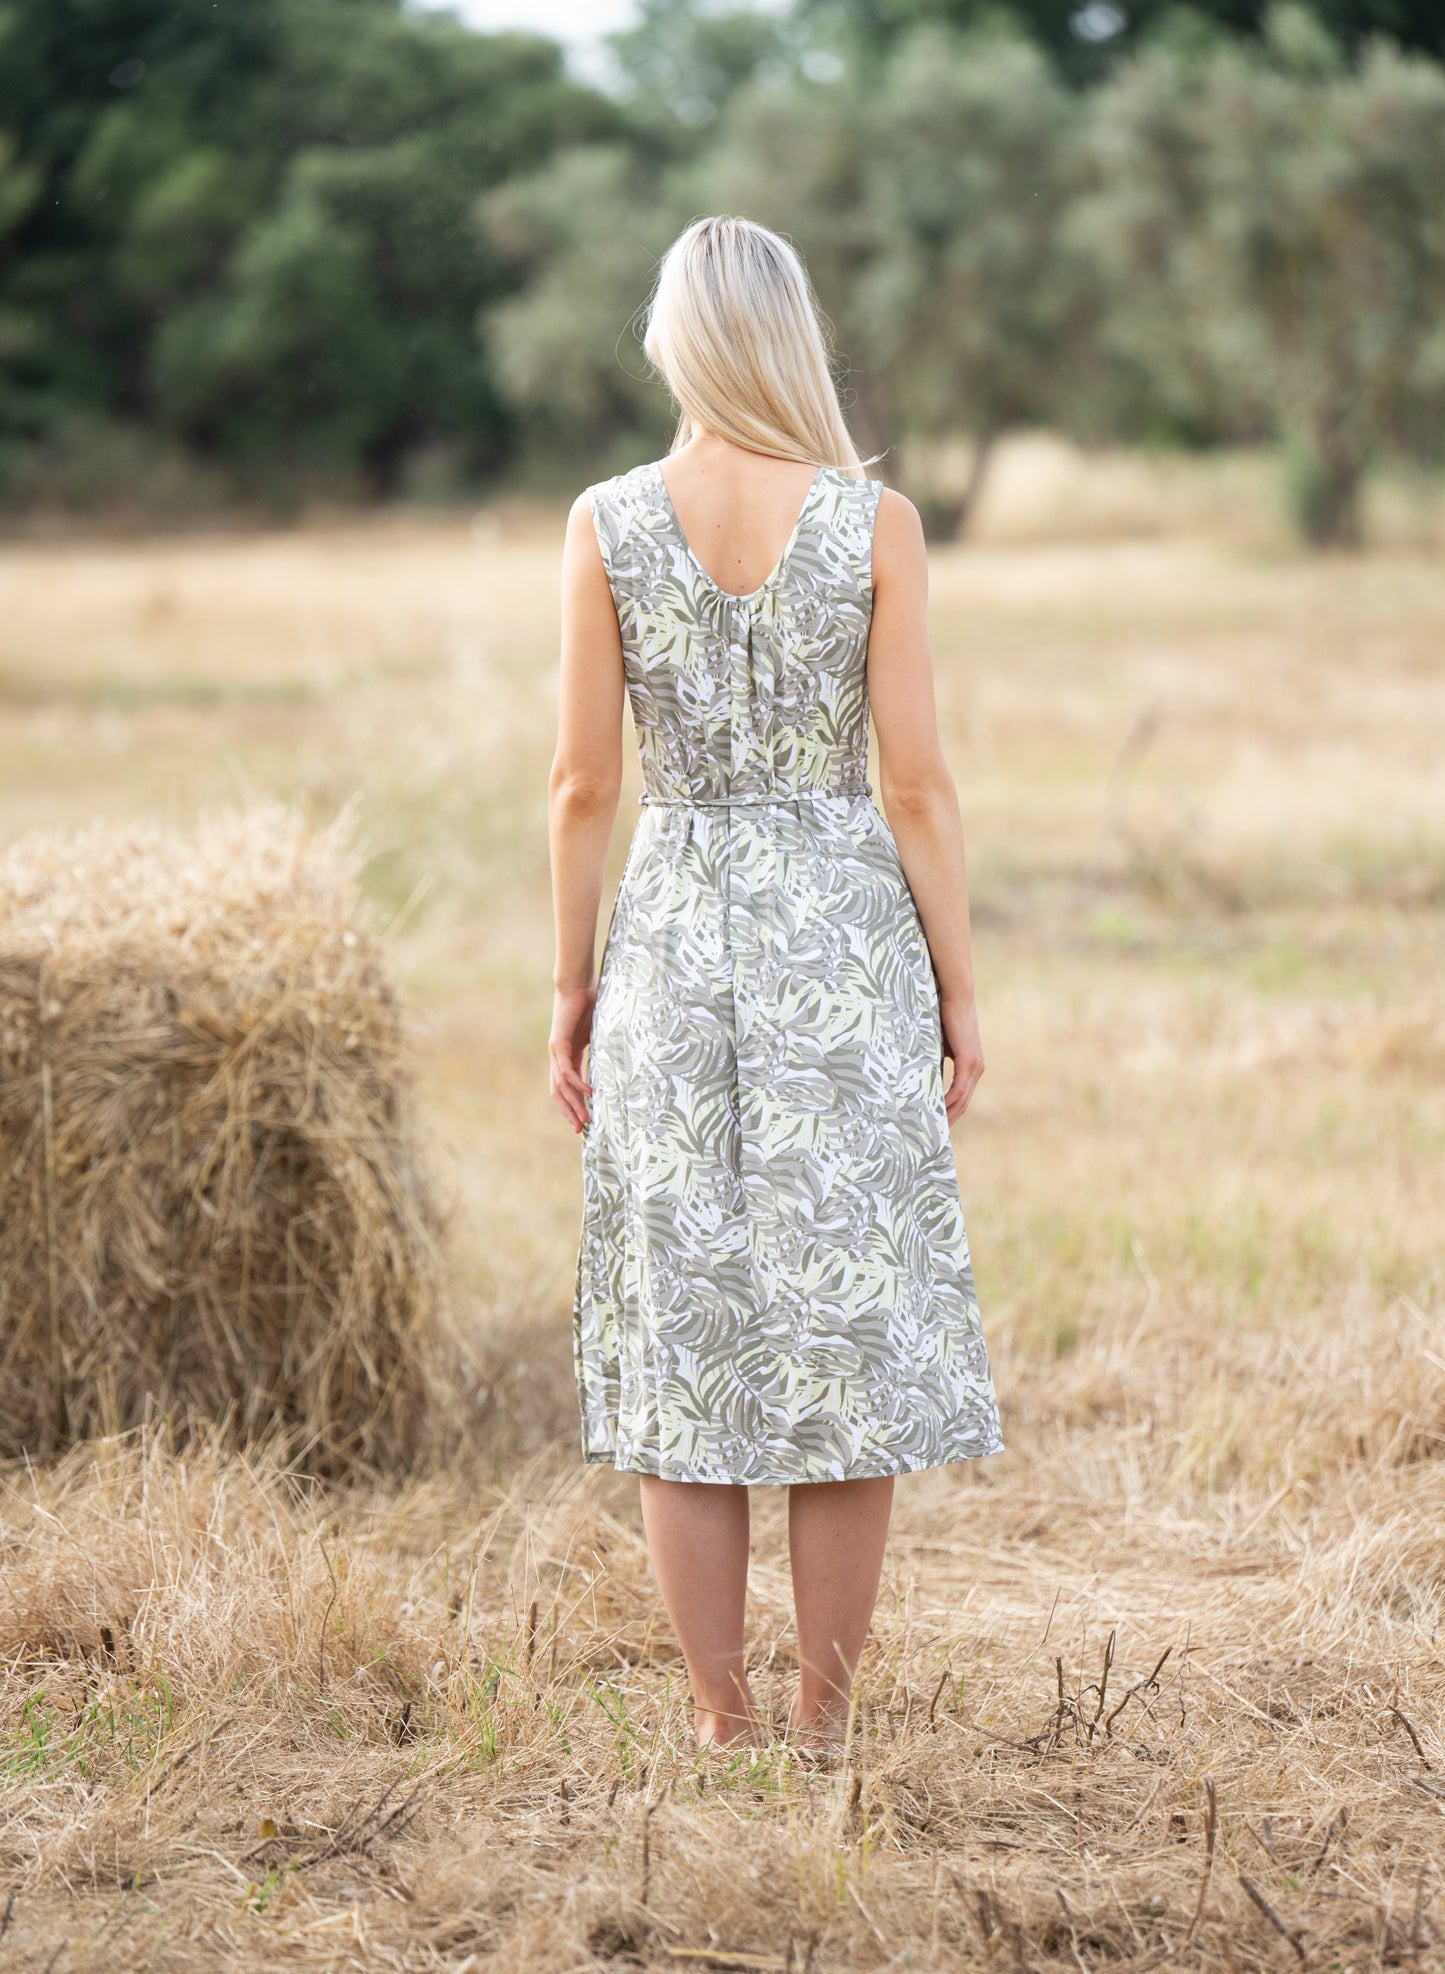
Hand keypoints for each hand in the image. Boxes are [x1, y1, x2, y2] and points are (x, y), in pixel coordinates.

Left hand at [549, 984, 595, 1132]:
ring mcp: (557, 1051)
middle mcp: (559, 1056)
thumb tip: (622, 1057)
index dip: (574, 1104)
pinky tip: (589, 1094)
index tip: (585, 1120)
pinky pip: (567, 1071)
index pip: (567, 1086)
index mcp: (568, 1054)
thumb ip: (604, 1046)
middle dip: (570, 1112)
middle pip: (560, 1092)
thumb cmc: (590, 1002)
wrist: (577, 983)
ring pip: (561, 1086)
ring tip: (584, 1120)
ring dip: (572, 1105)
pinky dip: (577, 1085)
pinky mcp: (558, 1044)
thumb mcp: (599, 1032)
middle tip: (581, 1130)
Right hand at [940, 993, 982, 1126]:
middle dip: (949, 1121)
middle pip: (963, 1104)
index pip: (962, 1098)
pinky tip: (934, 1111)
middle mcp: (976, 1070)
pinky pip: (957, 1090)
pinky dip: (947, 1102)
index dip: (951, 1113)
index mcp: (971, 1067)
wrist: (957, 997)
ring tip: (931, 1129)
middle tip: (933, 1137)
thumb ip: (935, 1061)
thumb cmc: (945, 1016)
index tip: (937, 1126)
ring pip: (961, 1100)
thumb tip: (920, 1075)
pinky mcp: (968, 1062)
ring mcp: (974, 1067)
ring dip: (947, 1116)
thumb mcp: (939, 1045)